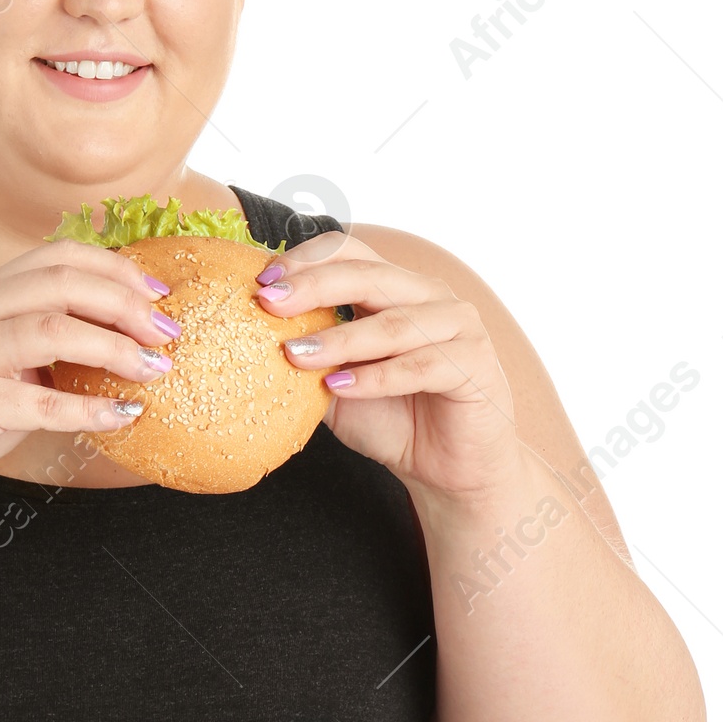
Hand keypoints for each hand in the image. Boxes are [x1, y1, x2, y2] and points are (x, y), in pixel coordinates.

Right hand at [0, 240, 182, 511]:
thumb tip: (122, 334)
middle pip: (64, 283)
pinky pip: (43, 401)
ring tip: (154, 369)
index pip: (59, 256)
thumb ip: (41, 338)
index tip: (158, 295)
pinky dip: (91, 407)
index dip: (116, 270)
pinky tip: (124, 414)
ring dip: (116, 348)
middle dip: (127, 304)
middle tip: (167, 332)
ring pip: (56, 330)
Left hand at [252, 234, 522, 499]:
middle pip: (369, 275)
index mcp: (394, 288)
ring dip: (339, 339)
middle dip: (314, 287)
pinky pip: (421, 366)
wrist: (447, 469)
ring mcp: (458, 326)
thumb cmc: (392, 418)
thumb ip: (305, 356)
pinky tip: (340, 386)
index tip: (262, 282)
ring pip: (393, 324)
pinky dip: (377, 377)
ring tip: (295, 355)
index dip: (306, 260)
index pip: (350, 252)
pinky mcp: (476, 363)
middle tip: (269, 303)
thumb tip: (246, 337)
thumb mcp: (334, 383)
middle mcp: (428, 296)